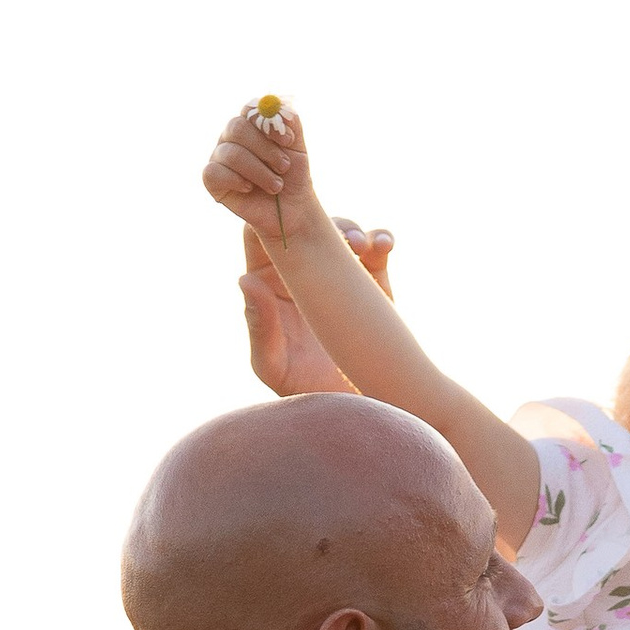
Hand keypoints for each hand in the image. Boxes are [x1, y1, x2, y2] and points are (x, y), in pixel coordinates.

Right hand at [204, 96, 328, 249]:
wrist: (291, 212)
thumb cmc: (293, 177)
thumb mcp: (298, 148)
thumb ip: (291, 122)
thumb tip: (277, 106)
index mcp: (250, 124)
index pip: (250, 110)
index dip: (269, 123)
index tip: (289, 140)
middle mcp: (231, 136)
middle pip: (237, 128)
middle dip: (265, 149)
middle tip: (284, 166)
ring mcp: (220, 156)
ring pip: (231, 154)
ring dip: (259, 172)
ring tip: (276, 186)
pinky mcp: (212, 179)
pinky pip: (214, 172)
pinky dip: (236, 181)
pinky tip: (250, 189)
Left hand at [238, 217, 396, 396]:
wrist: (361, 413)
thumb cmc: (307, 396)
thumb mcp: (277, 368)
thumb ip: (260, 329)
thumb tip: (245, 279)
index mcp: (269, 286)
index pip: (261, 235)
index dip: (269, 216)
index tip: (286, 216)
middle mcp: (302, 273)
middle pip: (305, 224)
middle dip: (320, 219)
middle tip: (335, 234)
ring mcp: (339, 275)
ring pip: (342, 231)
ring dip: (352, 229)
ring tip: (362, 246)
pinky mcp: (373, 283)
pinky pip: (377, 250)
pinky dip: (381, 240)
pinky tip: (384, 245)